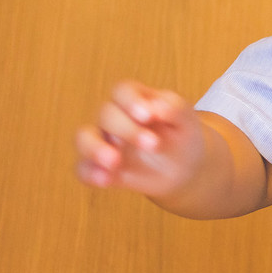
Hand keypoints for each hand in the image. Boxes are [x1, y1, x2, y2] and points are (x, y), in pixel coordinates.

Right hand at [75, 80, 205, 197]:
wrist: (183, 169)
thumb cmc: (182, 136)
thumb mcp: (187, 121)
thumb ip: (174, 109)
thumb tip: (157, 106)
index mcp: (135, 99)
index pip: (123, 91)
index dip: (131, 101)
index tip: (147, 116)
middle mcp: (113, 117)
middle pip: (106, 114)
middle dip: (127, 130)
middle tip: (153, 145)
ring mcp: (103, 141)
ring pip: (84, 138)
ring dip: (95, 148)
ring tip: (114, 162)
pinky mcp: (99, 166)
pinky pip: (84, 168)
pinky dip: (91, 174)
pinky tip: (105, 181)